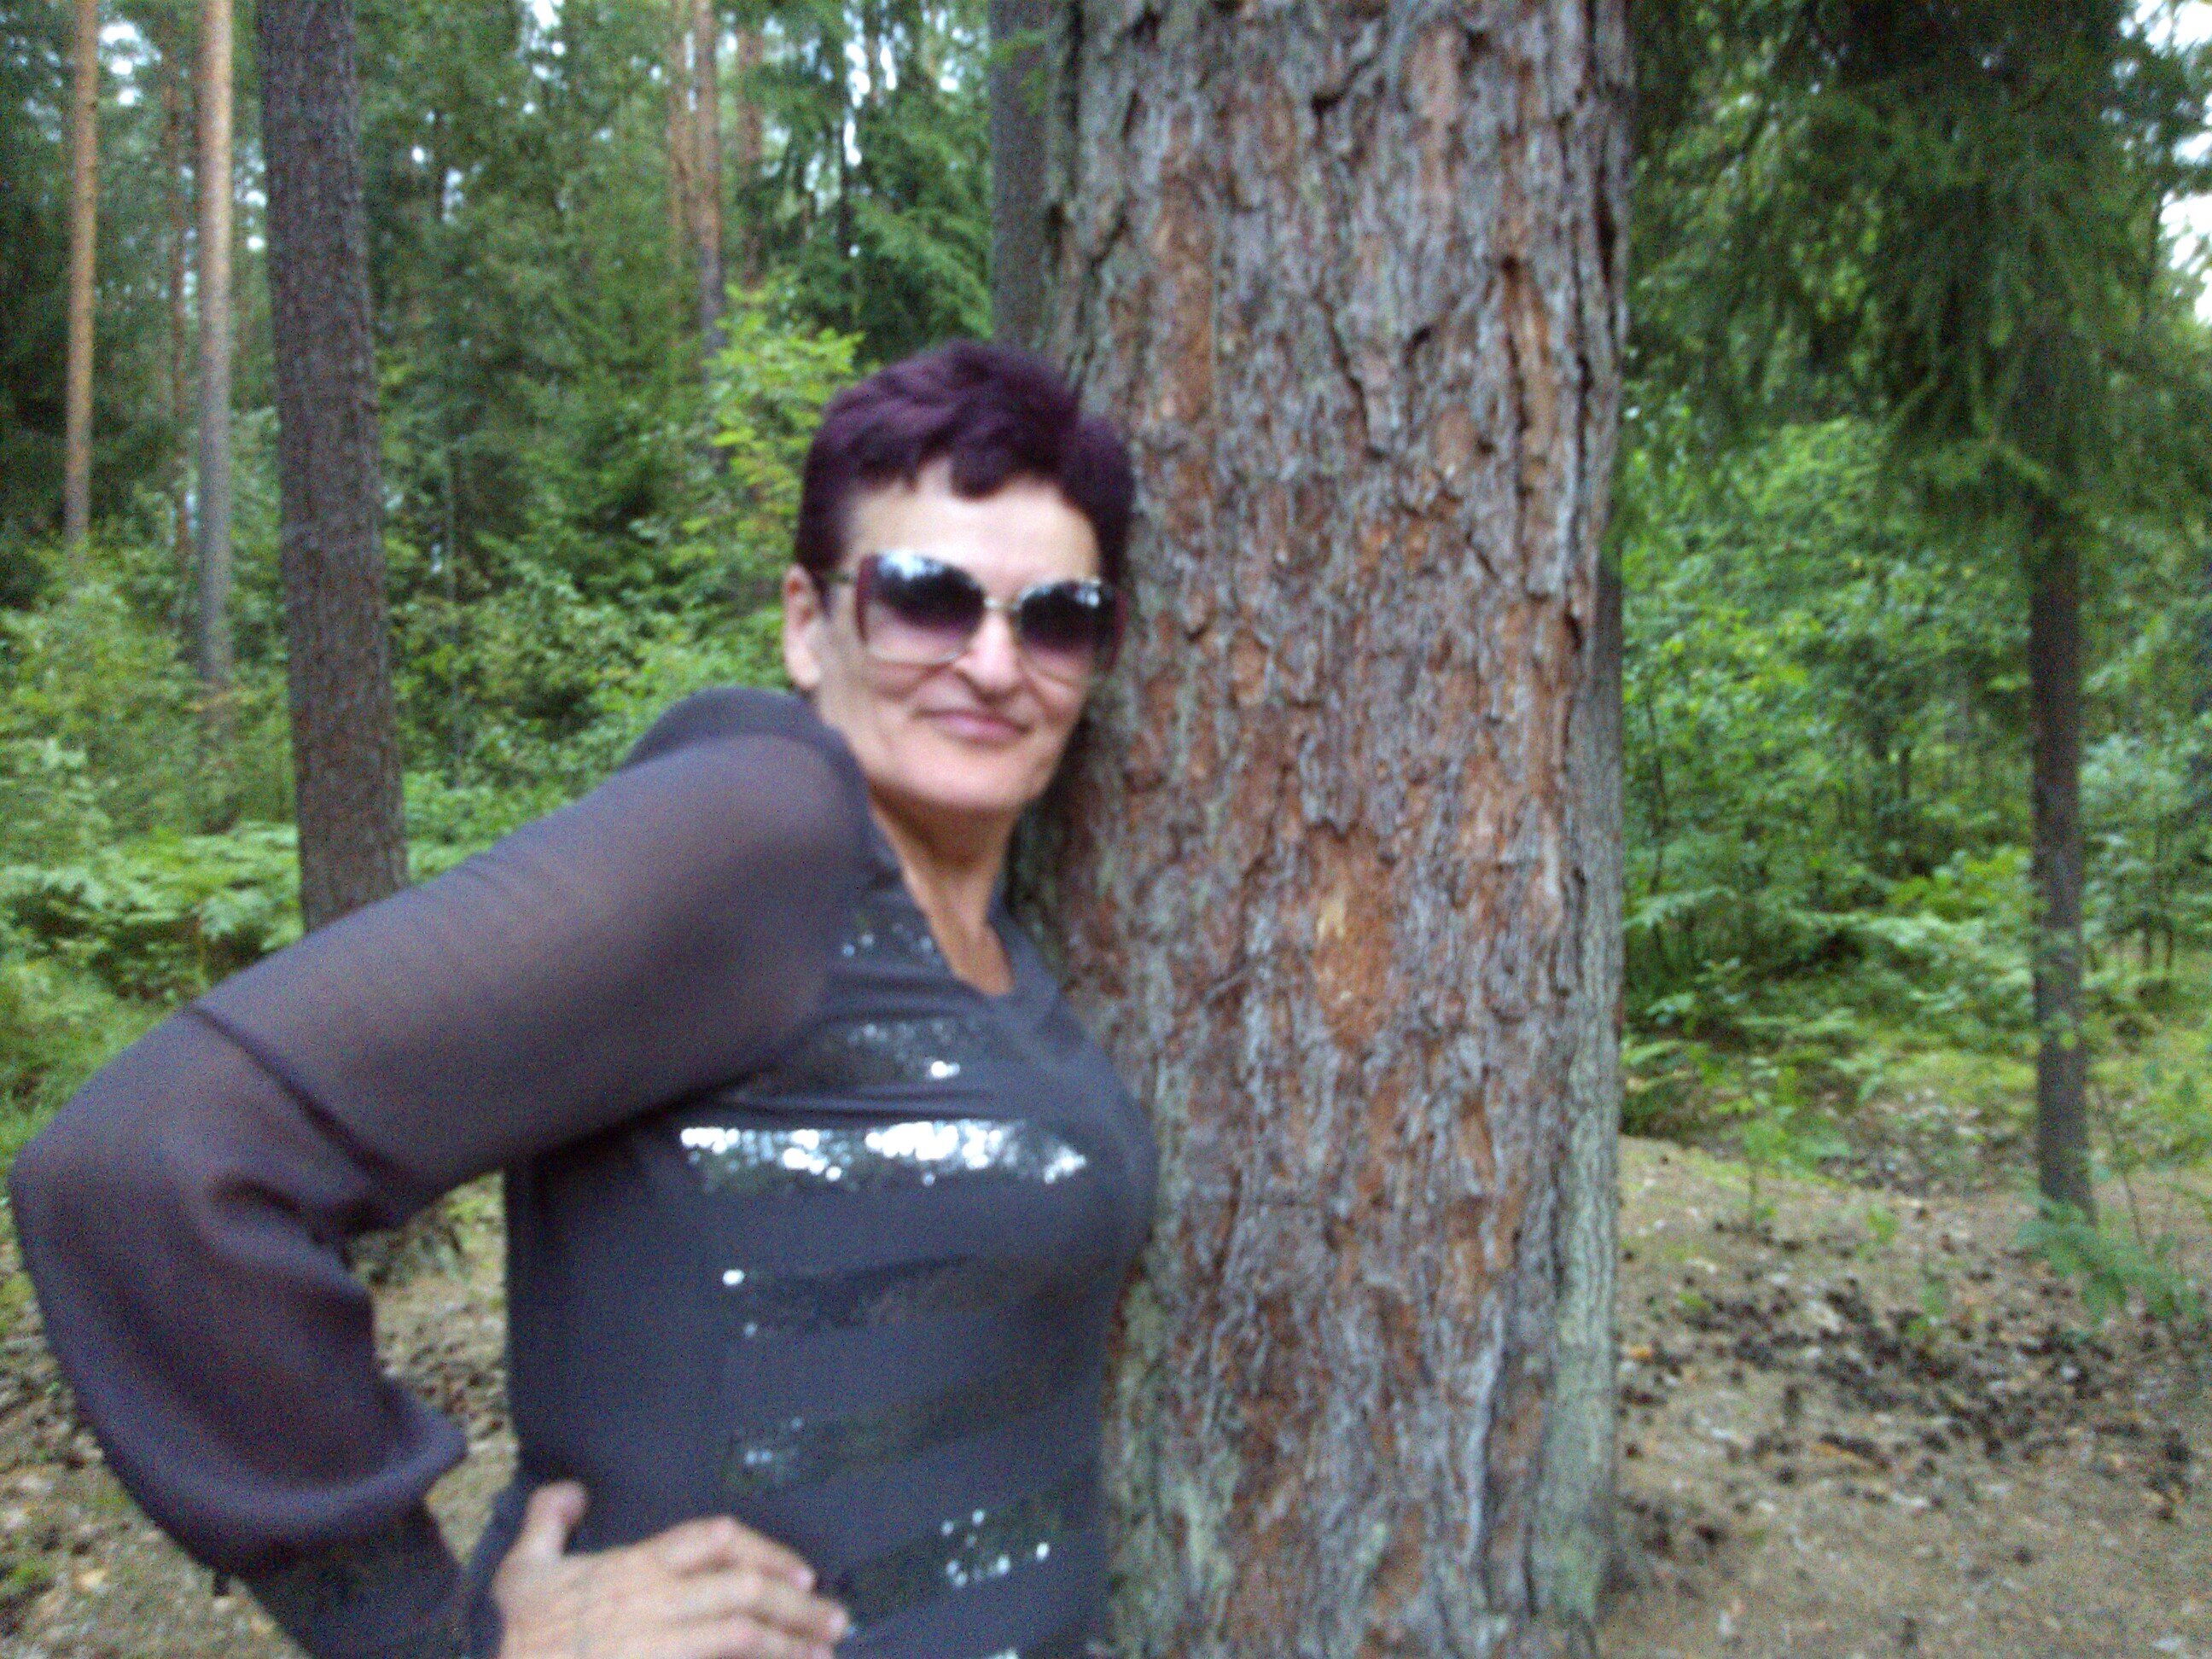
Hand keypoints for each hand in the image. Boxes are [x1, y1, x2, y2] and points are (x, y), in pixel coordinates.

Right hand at [492, 1482, 850, 1658]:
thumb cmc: (516, 1636)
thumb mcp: (519, 1569)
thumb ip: (548, 1520)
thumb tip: (572, 1490)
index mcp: (633, 1568)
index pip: (713, 1540)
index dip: (764, 1551)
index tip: (800, 1571)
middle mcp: (653, 1603)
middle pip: (743, 1590)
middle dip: (797, 1603)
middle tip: (836, 1617)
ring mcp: (657, 1647)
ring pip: (741, 1637)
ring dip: (790, 1644)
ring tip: (825, 1650)